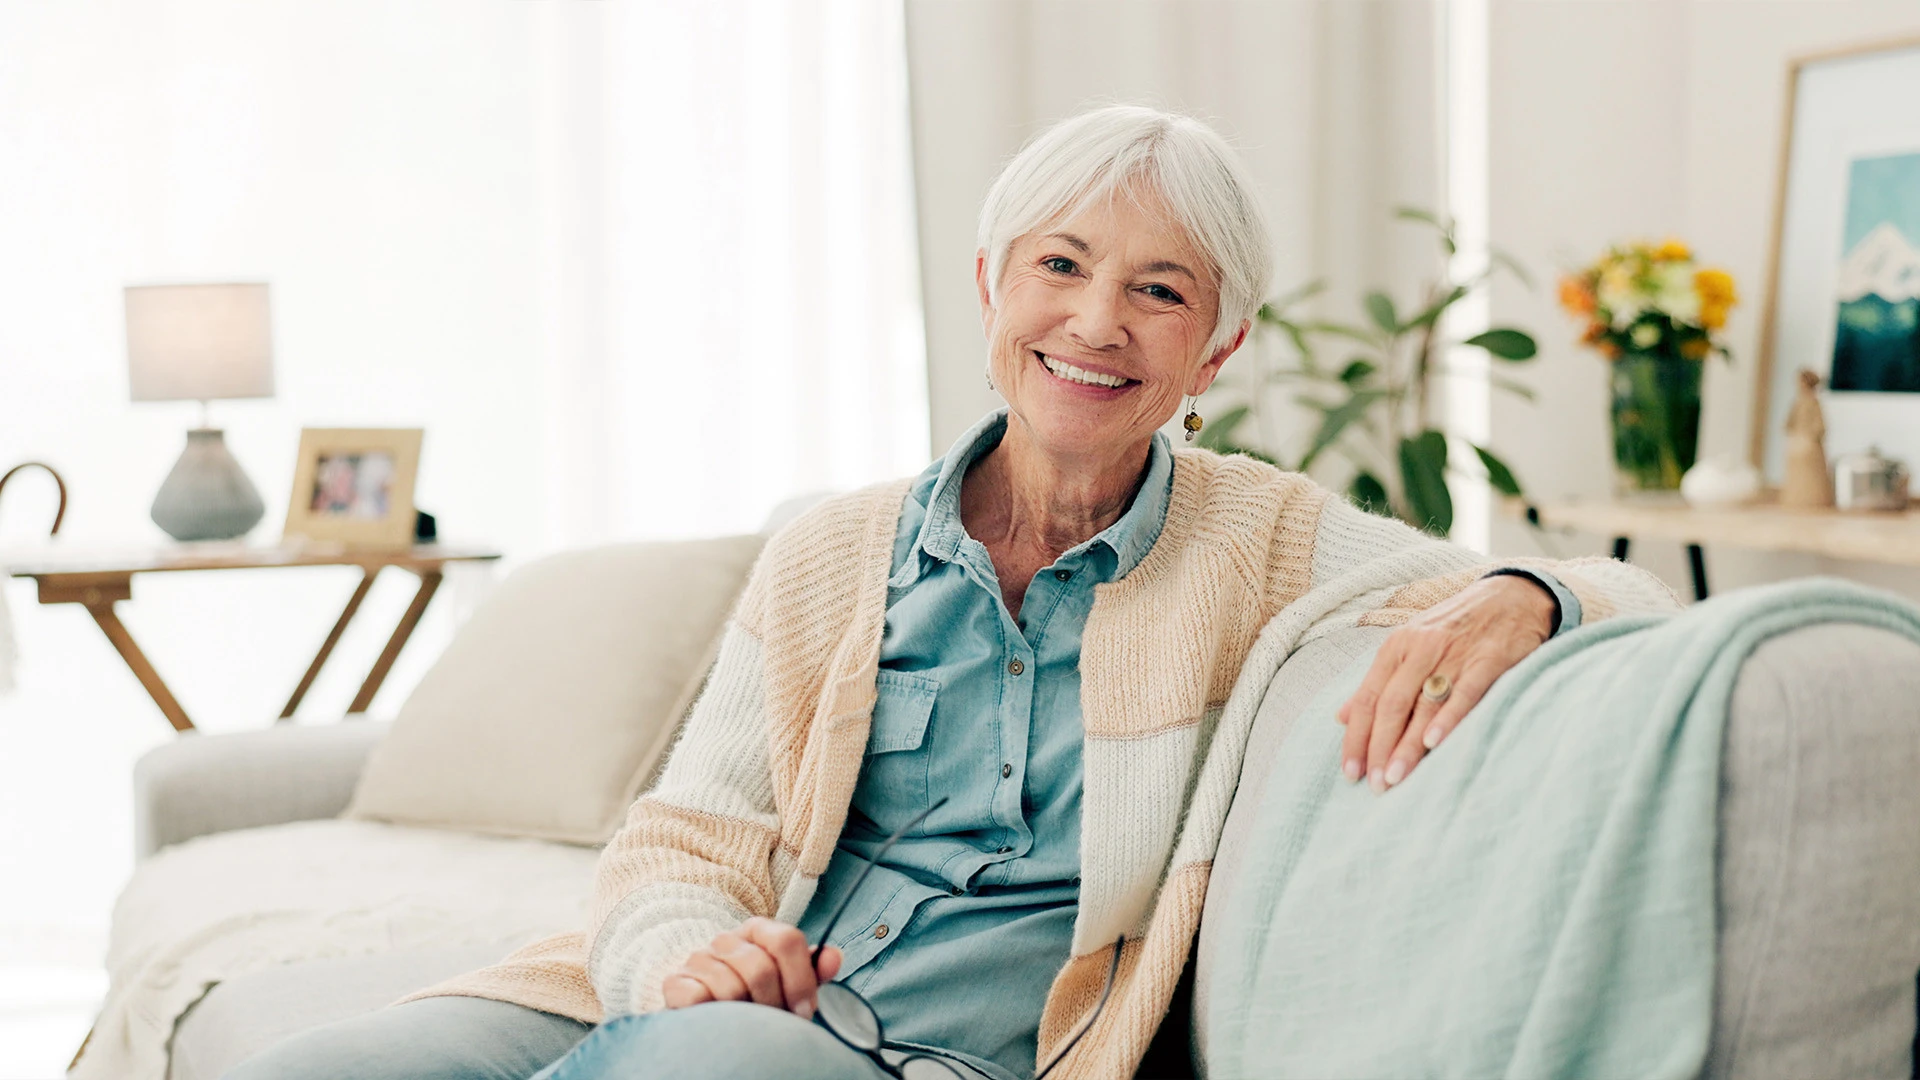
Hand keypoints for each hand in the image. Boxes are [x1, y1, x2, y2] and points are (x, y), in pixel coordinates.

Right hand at [661, 917, 842, 1017]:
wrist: (704, 1007)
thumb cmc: (753, 995)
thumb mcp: (786, 981)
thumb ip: (811, 970)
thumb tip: (834, 957)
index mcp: (758, 931)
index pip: (787, 940)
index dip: (801, 979)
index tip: (806, 1011)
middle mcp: (727, 939)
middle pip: (761, 968)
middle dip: (774, 1005)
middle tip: (776, 1025)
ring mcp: (699, 959)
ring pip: (732, 988)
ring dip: (745, 1016)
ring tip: (748, 1025)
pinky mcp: (676, 983)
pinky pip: (699, 999)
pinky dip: (713, 1015)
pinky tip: (719, 1020)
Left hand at [1336, 574, 1554, 792]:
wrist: (1512, 595)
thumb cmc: (1454, 627)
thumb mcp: (1409, 645)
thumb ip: (1378, 682)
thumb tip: (1340, 716)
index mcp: (1396, 648)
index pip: (1367, 698)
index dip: (1356, 737)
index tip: (1351, 773)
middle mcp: (1419, 649)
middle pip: (1391, 705)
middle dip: (1379, 747)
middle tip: (1376, 785)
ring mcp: (1454, 653)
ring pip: (1423, 704)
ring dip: (1408, 745)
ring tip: (1397, 777)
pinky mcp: (1488, 659)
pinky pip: (1465, 692)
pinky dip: (1448, 718)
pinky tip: (1435, 743)